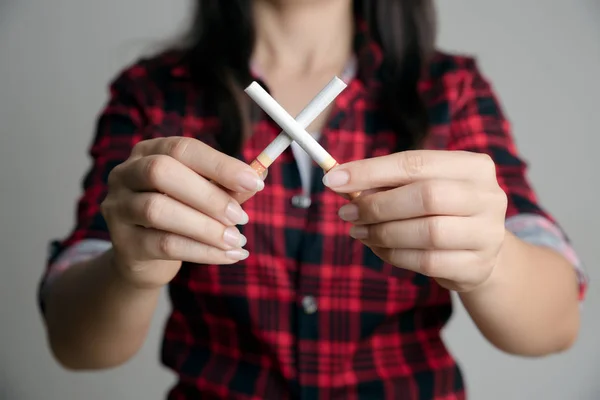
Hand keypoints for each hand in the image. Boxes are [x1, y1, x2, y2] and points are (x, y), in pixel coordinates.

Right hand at [100, 137, 264, 288]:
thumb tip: (260, 177)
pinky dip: (202, 251)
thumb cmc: (180, 215)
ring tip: (236, 240)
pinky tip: (228, 256)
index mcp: (149, 152)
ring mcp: (118, 208)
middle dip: (209, 196)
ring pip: (158, 211)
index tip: (254, 181)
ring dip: (206, 227)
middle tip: (241, 217)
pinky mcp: (123, 242)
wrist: (146, 258)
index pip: (183, 148)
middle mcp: (126, 174)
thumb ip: (229, 187)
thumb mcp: (205, 197)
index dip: (220, 164)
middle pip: (161, 172)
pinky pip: (163, 245)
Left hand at [323, 150, 507, 291]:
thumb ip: (387, 183)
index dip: (371, 171)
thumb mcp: (419, 188)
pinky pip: (427, 262)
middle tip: (347, 213)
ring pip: (427, 233)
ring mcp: (488, 234)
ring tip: (359, 232)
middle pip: (426, 196)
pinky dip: (395, 255)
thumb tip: (341, 182)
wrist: (480, 251)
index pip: (416, 162)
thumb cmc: (442, 210)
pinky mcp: (477, 267)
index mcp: (473, 166)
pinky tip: (379, 248)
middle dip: (377, 205)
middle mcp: (488, 197)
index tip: (334, 180)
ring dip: (383, 233)